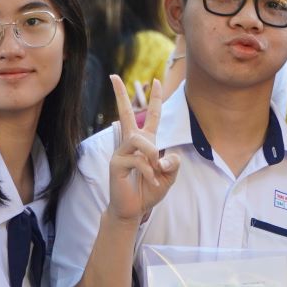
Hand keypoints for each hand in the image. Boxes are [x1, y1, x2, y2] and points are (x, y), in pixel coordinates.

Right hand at [106, 75, 179, 222]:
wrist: (134, 210)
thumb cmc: (149, 191)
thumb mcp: (169, 176)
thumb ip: (173, 163)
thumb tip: (163, 156)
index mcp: (146, 143)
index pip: (151, 117)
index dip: (155, 99)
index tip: (157, 81)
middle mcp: (131, 144)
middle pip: (124, 114)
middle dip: (120, 95)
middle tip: (113, 76)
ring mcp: (121, 152)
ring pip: (138, 139)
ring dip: (151, 153)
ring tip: (156, 169)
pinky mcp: (116, 164)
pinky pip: (138, 160)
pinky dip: (149, 171)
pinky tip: (151, 182)